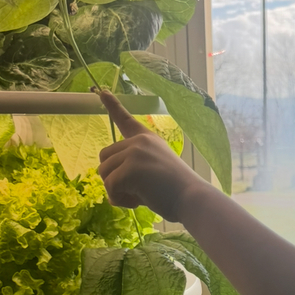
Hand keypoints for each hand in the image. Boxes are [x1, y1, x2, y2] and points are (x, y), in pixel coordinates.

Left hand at [97, 91, 204, 220]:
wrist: (191, 199)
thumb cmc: (177, 191)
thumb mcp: (154, 171)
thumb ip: (133, 170)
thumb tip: (111, 193)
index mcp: (147, 139)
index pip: (125, 120)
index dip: (113, 106)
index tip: (102, 92)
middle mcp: (139, 142)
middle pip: (105, 158)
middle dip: (113, 178)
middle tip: (134, 191)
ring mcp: (134, 153)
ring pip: (104, 173)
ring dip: (116, 191)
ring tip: (138, 198)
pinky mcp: (130, 169)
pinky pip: (110, 187)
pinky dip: (120, 199)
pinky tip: (137, 202)